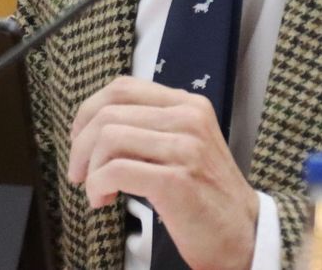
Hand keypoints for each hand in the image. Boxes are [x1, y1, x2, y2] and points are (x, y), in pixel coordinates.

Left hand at [68, 76, 258, 269]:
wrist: (244, 234)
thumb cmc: (207, 195)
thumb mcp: (187, 145)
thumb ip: (153, 127)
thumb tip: (97, 124)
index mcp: (189, 105)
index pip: (123, 87)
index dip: (89, 110)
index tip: (79, 137)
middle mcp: (188, 119)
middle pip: (109, 112)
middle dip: (80, 144)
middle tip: (78, 171)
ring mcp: (184, 148)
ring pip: (108, 138)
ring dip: (88, 168)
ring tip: (95, 189)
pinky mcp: (175, 181)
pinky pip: (116, 170)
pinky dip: (97, 185)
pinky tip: (102, 199)